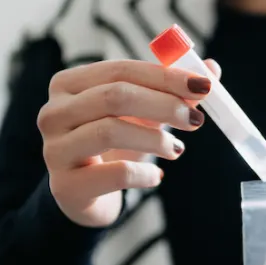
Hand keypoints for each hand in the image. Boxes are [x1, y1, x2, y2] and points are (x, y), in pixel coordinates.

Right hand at [37, 59, 220, 226]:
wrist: (86, 196)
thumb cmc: (114, 146)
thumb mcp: (140, 115)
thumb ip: (171, 91)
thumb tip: (212, 68)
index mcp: (68, 85)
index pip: (120, 70)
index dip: (164, 76)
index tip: (203, 86)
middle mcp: (53, 112)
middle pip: (114, 96)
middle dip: (162, 104)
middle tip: (195, 120)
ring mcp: (54, 150)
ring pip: (110, 131)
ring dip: (154, 139)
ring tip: (176, 149)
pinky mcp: (65, 186)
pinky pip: (115, 173)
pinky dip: (144, 174)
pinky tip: (155, 177)